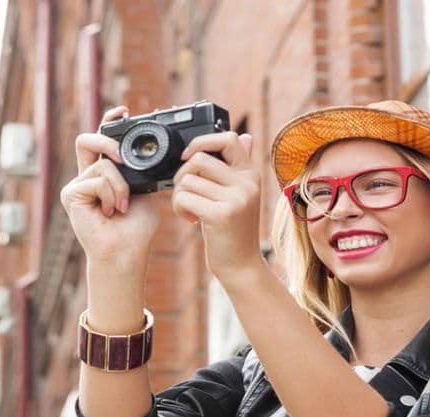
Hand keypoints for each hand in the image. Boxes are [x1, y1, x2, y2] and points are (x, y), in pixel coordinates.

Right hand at [60, 105, 164, 270]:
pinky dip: (111, 194)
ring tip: (122, 207)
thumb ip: (141, 172)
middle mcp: (87, 177)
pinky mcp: (71, 194)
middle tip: (123, 158)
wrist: (127, 252)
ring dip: (120, 186)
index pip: (102, 140)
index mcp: (105, 175)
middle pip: (87, 140)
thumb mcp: (145, 192)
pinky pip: (97, 179)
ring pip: (102, 165)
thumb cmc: (137, 230)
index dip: (110, 122)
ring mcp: (77, 185)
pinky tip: (110, 212)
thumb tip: (148, 155)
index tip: (124, 111)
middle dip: (108, 140)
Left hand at [171, 132, 261, 283]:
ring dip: (179, 196)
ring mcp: (236, 199)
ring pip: (187, 180)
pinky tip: (189, 219)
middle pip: (199, 160)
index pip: (230, 138)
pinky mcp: (221, 215)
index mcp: (251, 175)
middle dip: (182, 175)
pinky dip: (178, 208)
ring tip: (189, 210)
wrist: (241, 266)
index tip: (188, 156)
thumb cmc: (234, 232)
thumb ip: (237, 169)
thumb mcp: (240, 196)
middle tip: (186, 194)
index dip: (203, 141)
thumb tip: (244, 137)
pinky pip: (184, 198)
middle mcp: (247, 184)